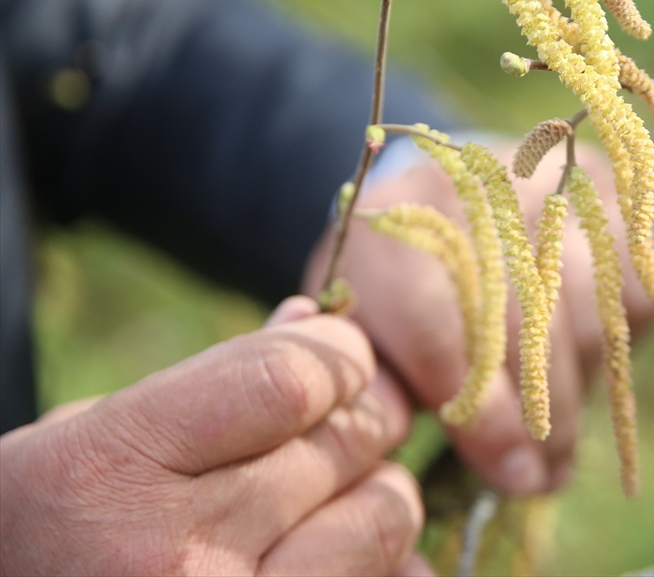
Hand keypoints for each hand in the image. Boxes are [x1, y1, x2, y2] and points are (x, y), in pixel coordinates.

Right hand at [0, 297, 429, 576]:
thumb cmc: (55, 525)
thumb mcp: (100, 435)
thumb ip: (216, 379)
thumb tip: (315, 317)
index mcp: (113, 469)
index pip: (287, 382)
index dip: (339, 358)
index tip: (344, 360)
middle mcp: (169, 553)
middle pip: (343, 447)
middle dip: (365, 421)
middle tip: (354, 424)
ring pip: (380, 523)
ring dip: (375, 496)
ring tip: (334, 500)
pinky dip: (380, 564)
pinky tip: (333, 555)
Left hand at [304, 141, 653, 494]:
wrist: (439, 192)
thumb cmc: (398, 285)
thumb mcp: (366, 335)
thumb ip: (401, 394)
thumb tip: (505, 465)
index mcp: (392, 230)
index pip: (445, 333)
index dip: (487, 416)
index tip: (513, 473)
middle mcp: (476, 191)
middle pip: (527, 327)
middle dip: (541, 419)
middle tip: (545, 476)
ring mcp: (548, 183)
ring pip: (587, 317)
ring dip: (579, 390)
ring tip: (561, 437)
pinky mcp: (605, 191)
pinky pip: (634, 295)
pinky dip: (618, 342)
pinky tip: (577, 358)